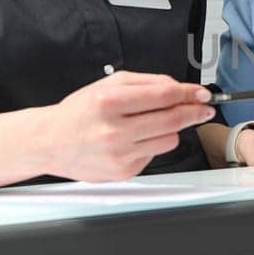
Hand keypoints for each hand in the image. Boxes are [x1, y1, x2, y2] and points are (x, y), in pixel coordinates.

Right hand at [42, 71, 214, 180]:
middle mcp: (114, 130)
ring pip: (169, 140)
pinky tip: (133, 140)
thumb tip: (180, 88)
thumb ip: (146, 83)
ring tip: (153, 124)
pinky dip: (151, 145)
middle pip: (172, 120)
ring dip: (170, 129)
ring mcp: (119, 154)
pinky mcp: (123, 172)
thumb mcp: (107, 85)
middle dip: (194, 112)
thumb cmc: (79, 112)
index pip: (163, 95)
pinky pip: (155, 155)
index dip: (189, 93)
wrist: (50, 142)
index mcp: (109, 102)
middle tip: (203, 108)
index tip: (202, 93)